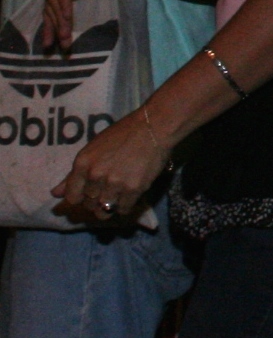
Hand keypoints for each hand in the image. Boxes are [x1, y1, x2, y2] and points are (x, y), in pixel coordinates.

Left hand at [51, 107, 168, 223]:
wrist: (153, 127)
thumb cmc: (123, 134)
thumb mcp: (93, 149)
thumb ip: (74, 175)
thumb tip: (55, 194)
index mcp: (82, 164)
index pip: (72, 197)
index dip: (80, 199)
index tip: (88, 195)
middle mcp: (95, 176)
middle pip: (88, 205)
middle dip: (96, 202)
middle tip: (107, 191)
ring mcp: (114, 184)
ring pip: (104, 211)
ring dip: (109, 207)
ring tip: (118, 196)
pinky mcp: (134, 189)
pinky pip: (124, 209)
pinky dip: (125, 206)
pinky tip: (130, 194)